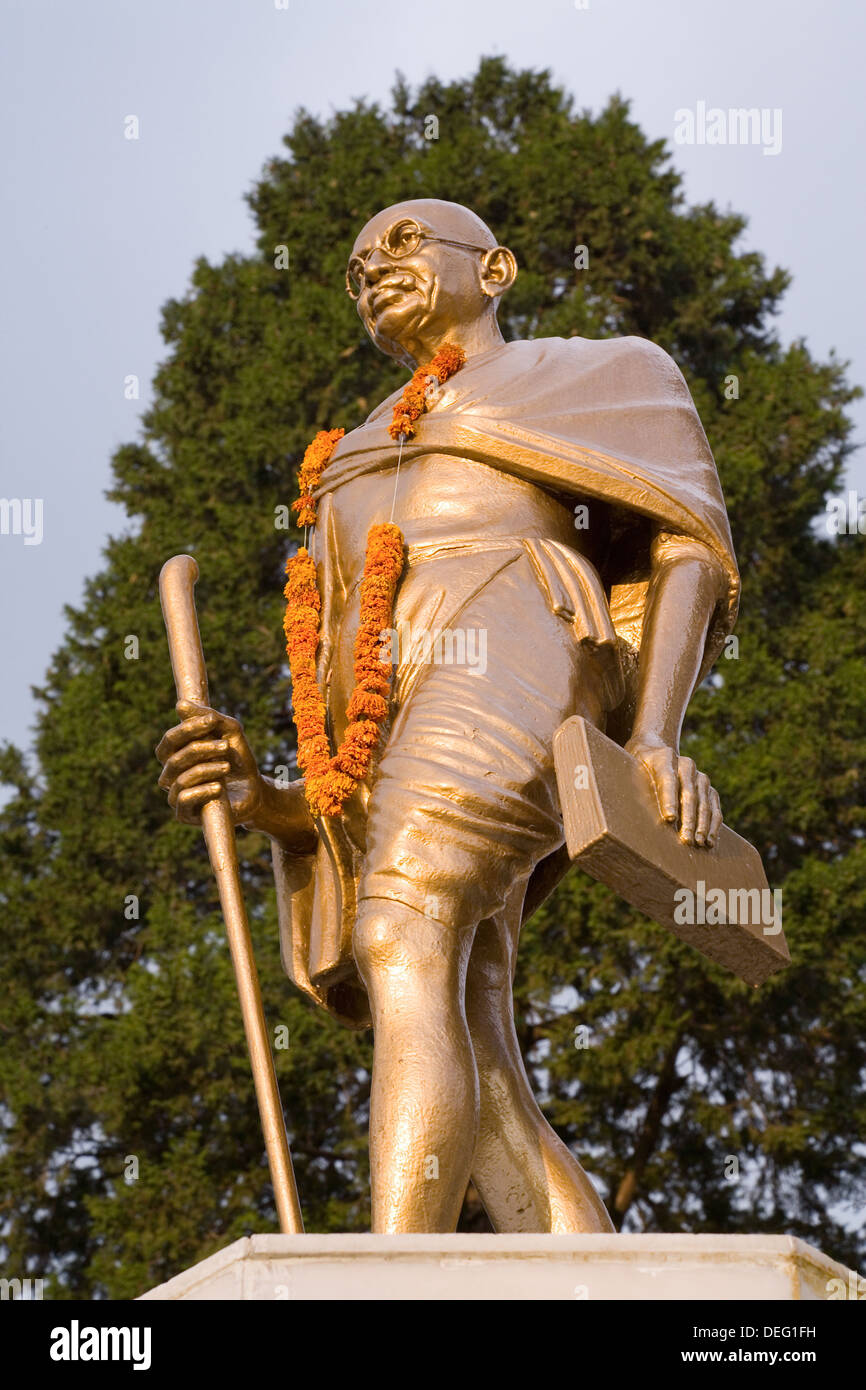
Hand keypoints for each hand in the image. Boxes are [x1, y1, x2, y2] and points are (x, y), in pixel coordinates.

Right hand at [155, 699, 262, 827]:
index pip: (170, 740)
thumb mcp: (230, 732)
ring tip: (227, 766)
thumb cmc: (238, 759)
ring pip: (179, 780)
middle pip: (171, 759)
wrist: (255, 790)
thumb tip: (180, 705)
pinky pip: (183, 801)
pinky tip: (219, 787)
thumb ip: (209, 718)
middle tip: (225, 745)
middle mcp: (172, 775)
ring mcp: (177, 796)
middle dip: (198, 748)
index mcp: (176, 754)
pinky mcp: (187, 814)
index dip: (187, 729)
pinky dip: (201, 791)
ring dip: (205, 769)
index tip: (211, 721)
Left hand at [624, 735, 721, 847]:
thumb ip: (637, 787)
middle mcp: (686, 765)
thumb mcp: (632, 771)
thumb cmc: (639, 767)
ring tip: (698, 843)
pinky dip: (712, 825)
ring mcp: (699, 776)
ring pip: (704, 802)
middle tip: (685, 840)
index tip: (669, 819)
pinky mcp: (708, 788)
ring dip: (702, 825)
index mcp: (664, 758)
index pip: (668, 779)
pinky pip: (714, 808)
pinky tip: (709, 841)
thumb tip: (634, 816)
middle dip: (688, 819)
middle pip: (689, 794)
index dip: (669, 800)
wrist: (655, 750)